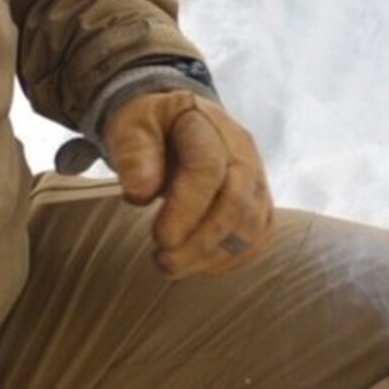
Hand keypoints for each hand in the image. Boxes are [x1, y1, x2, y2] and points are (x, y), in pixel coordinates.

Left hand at [99, 92, 273, 277]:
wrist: (173, 123)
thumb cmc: (150, 127)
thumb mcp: (129, 127)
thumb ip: (133, 154)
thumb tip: (139, 194)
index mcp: (206, 124)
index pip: (209, 168)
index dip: (187, 209)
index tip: (159, 238)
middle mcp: (241, 150)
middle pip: (238, 201)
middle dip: (201, 242)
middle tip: (164, 262)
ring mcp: (256, 176)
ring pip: (253, 225)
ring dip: (213, 254)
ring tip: (173, 265)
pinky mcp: (259, 202)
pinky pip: (258, 237)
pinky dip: (230, 258)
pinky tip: (198, 263)